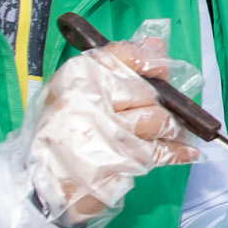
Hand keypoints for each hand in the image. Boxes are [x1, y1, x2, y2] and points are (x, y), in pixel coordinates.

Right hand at [22, 31, 199, 223]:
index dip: (149, 60)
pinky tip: (187, 151)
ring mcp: (99, 133)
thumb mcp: (79, 92)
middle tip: (170, 112)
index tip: (162, 69)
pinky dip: (177, 152)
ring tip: (175, 132)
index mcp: (76, 77)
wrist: (40, 182)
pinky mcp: (112, 163)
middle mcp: (85, 100)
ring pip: (154, 121)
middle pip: (146, 91)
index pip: (122, 55)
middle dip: (164, 103)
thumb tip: (157, 45)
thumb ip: (118, 67)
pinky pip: (156, 152)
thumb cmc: (65, 131)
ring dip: (172, 128)